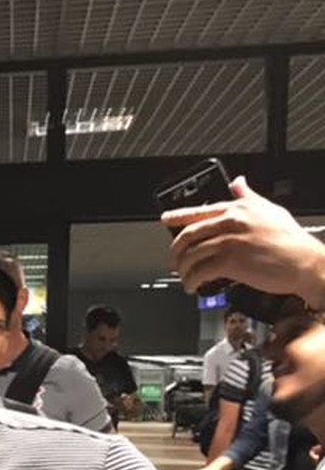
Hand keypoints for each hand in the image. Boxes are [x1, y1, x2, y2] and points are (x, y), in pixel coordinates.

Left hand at [165, 176, 324, 303]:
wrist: (305, 262)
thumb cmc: (291, 240)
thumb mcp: (269, 210)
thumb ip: (248, 196)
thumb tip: (237, 182)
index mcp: (238, 209)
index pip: (200, 210)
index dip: (178, 215)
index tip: (165, 219)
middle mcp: (232, 222)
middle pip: (189, 234)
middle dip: (176, 251)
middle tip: (174, 261)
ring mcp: (231, 241)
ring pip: (192, 255)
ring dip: (183, 270)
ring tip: (185, 278)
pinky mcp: (231, 261)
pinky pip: (200, 272)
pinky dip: (192, 281)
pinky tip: (192, 287)